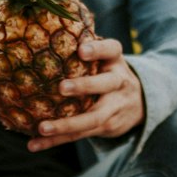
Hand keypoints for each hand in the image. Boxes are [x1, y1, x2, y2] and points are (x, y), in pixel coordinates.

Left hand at [27, 37, 145, 150]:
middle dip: (85, 87)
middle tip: (62, 87)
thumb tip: (42, 32)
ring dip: (66, 124)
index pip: (111, 50)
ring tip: (42, 128)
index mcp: (116, 61)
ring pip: (92, 118)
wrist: (142, 102)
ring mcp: (115, 108)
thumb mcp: (106, 58)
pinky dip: (56, 141)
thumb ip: (86, 49)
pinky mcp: (107, 127)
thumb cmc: (108, 73)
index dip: (98, 49)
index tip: (82, 49)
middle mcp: (119, 83)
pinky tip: (34, 144)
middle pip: (105, 85)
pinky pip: (80, 135)